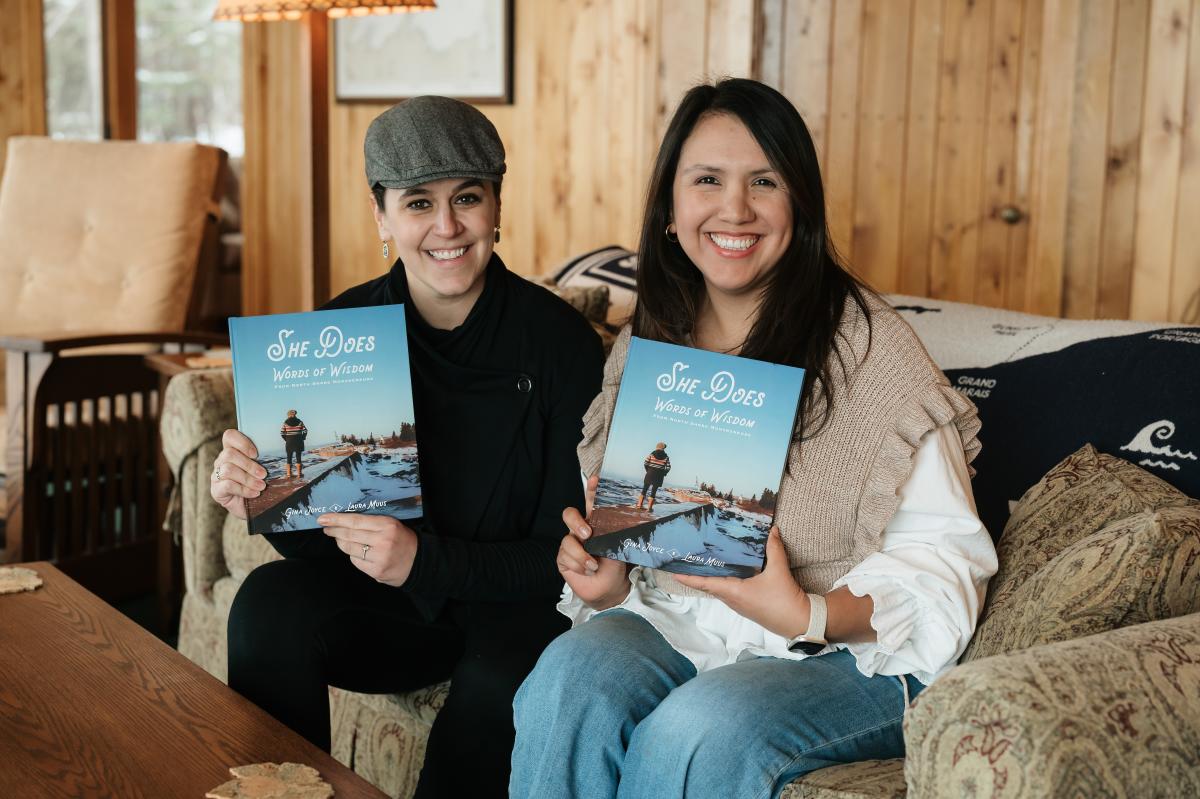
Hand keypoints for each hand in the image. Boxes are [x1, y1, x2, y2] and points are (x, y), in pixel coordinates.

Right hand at [210, 429, 266, 518]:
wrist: (253, 508)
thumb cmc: (258, 485)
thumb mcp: (261, 470)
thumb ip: (263, 459)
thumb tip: (277, 451)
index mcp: (232, 451)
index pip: (229, 436)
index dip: (242, 442)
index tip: (256, 454)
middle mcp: (221, 461)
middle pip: (229, 454)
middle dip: (250, 465)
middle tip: (264, 474)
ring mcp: (216, 475)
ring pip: (228, 469)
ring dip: (248, 478)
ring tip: (261, 486)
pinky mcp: (216, 490)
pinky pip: (228, 485)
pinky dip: (244, 489)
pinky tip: (254, 493)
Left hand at [321, 513, 418, 585]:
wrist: (419, 563)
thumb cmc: (403, 540)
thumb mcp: (392, 525)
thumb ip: (372, 523)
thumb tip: (344, 523)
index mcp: (387, 525)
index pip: (355, 521)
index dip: (337, 519)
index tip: (323, 518)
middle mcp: (383, 541)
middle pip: (349, 534)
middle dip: (334, 530)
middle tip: (326, 528)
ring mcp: (379, 558)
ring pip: (349, 549)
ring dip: (341, 543)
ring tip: (339, 539)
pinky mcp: (376, 571)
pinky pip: (356, 561)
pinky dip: (353, 555)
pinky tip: (357, 552)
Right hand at [558, 474, 629, 608]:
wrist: (608, 590)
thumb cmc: (614, 567)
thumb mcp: (618, 549)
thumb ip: (615, 535)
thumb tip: (622, 524)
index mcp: (595, 525)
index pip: (591, 504)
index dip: (591, 490)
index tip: (595, 480)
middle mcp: (580, 531)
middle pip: (569, 515)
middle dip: (576, 522)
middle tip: (588, 534)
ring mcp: (570, 544)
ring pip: (567, 541)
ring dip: (582, 556)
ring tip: (594, 566)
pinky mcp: (563, 559)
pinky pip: (565, 557)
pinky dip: (578, 566)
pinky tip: (587, 571)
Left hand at [673, 527, 809, 638]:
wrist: (800, 623)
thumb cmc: (785, 601)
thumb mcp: (779, 571)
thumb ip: (774, 549)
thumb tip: (772, 531)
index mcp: (734, 592)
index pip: (706, 583)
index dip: (689, 577)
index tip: (673, 572)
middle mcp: (733, 600)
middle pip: (710, 585)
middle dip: (698, 574)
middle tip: (687, 560)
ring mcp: (741, 605)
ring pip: (721, 589)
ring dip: (712, 578)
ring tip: (704, 562)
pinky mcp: (749, 606)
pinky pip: (731, 592)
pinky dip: (725, 581)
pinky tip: (731, 571)